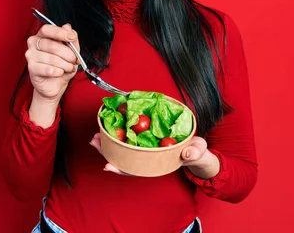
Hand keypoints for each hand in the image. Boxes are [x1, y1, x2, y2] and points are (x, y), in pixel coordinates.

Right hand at [25, 23, 79, 102]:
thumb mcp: (71, 52)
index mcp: (42, 36)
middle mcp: (34, 43)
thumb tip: (67, 27)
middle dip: (67, 54)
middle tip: (74, 60)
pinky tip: (59, 73)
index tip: (71, 37)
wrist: (55, 84)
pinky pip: (48, 69)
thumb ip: (71, 40)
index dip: (60, 33)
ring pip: (51, 58)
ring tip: (68, 68)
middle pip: (51, 44)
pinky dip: (58, 72)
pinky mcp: (31, 68)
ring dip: (65, 65)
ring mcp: (30, 55)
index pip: (47, 29)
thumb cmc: (61, 66)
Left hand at [90, 133, 219, 178]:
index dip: (121, 168)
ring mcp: (146, 149)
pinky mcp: (147, 138)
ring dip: (109, 142)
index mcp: (156, 164)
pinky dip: (119, 131)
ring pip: (123, 148)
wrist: (199, 150)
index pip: (136, 168)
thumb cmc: (197, 153)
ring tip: (95, 135)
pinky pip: (130, 136)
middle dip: (108, 151)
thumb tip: (187, 154)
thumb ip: (194, 153)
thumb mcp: (198, 152)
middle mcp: (148, 158)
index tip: (107, 166)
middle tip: (94, 141)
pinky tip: (109, 125)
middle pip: (124, 157)